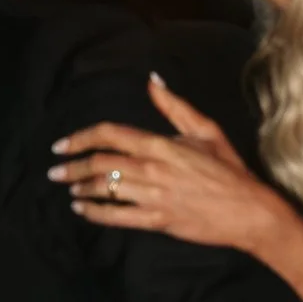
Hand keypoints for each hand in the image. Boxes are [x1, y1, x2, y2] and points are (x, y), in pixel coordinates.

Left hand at [50, 74, 270, 247]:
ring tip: (68, 187)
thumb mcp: (206, 130)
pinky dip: (94, 213)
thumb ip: (175, 106)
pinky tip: (82, 209)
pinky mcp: (156, 221)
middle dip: (71, 166)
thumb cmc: (229, 169)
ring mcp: (152, 197)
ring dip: (80, 187)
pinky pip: (116, 217)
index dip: (81, 137)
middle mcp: (151, 169)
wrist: (248, 210)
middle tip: (54, 171)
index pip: (110, 135)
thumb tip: (152, 81)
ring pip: (104, 189)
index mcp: (160, 145)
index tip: (63, 144)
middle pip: (99, 163)